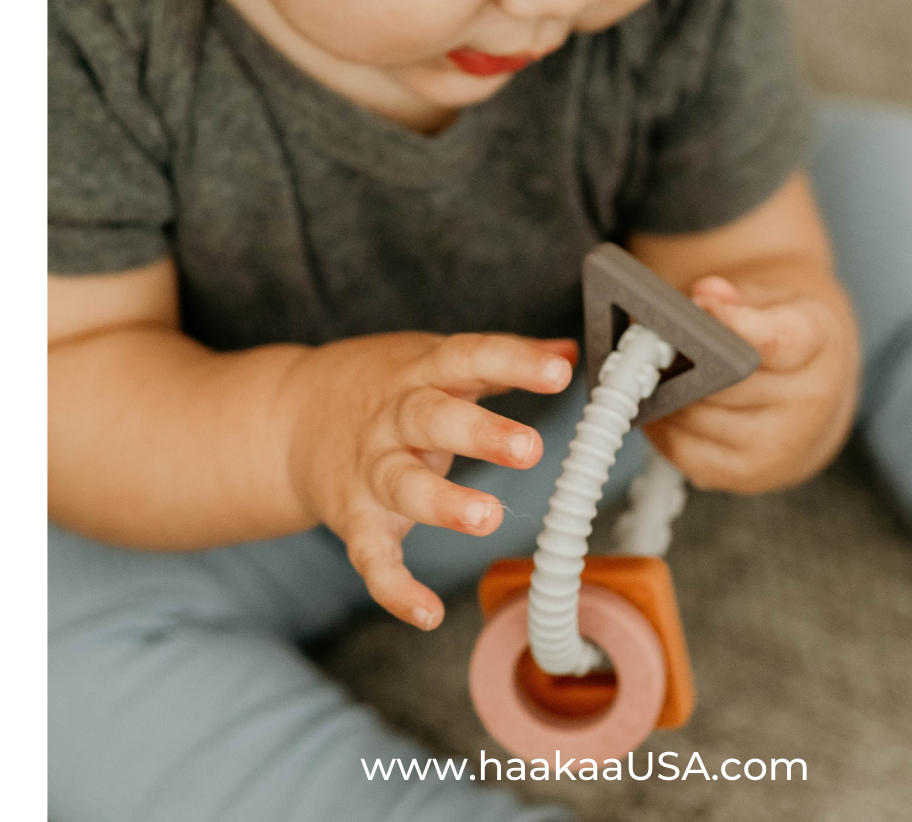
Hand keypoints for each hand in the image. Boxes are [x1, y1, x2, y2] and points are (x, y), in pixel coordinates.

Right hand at [275, 331, 576, 629]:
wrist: (288, 416)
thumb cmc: (381, 386)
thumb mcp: (433, 359)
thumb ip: (498, 359)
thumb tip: (568, 351)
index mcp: (422, 372)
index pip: (469, 357)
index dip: (514, 362)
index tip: (559, 370)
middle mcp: (394, 418)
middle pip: (432, 419)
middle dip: (480, 433)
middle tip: (530, 448)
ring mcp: (371, 468)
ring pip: (402, 484)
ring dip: (442, 502)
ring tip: (486, 516)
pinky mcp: (353, 517)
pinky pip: (371, 555)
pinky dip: (395, 588)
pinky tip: (429, 614)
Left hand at [646, 275, 858, 493]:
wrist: (813, 392)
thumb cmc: (783, 341)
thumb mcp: (769, 301)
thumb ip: (734, 296)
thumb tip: (704, 294)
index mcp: (818, 341)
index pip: (774, 340)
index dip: (730, 326)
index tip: (699, 308)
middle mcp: (810, 398)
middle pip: (723, 382)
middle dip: (682, 362)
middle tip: (656, 344)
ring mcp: (782, 443)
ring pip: (697, 417)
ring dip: (668, 396)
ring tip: (658, 376)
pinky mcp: (751, 475)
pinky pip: (687, 454)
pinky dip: (664, 430)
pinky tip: (664, 409)